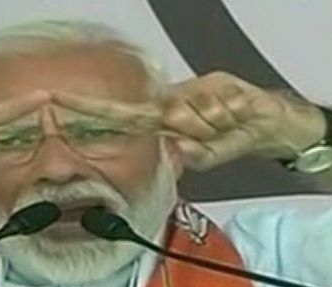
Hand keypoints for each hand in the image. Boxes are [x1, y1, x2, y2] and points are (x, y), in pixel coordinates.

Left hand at [52, 72, 324, 171]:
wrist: (273, 125)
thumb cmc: (231, 138)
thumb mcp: (204, 157)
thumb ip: (186, 156)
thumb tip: (175, 148)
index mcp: (164, 118)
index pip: (121, 114)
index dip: (91, 109)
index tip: (59, 104)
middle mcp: (176, 100)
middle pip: (165, 116)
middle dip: (186, 131)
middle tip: (206, 135)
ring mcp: (199, 89)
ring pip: (193, 114)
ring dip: (212, 128)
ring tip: (226, 127)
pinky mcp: (225, 84)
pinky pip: (219, 106)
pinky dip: (228, 117)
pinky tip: (236, 115)